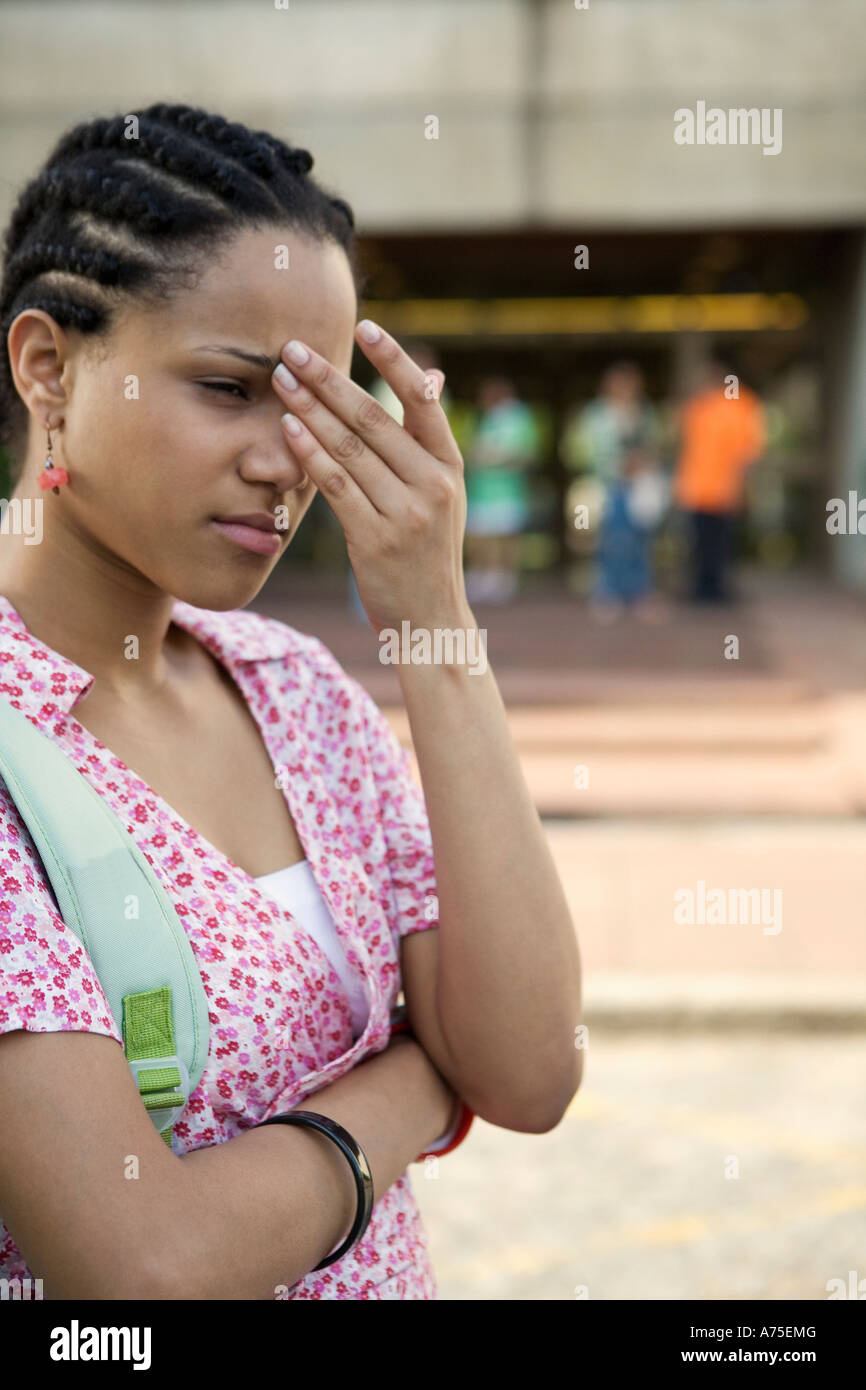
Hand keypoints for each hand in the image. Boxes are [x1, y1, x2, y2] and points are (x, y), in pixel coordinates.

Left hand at [271, 322, 468, 635]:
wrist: (430, 620)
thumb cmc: (428, 552)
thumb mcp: (443, 494)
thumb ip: (428, 438)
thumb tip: (433, 376)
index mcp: (449, 466)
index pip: (422, 399)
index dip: (393, 359)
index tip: (364, 325)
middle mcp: (432, 485)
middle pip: (374, 418)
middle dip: (329, 379)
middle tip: (293, 348)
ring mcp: (405, 513)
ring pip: (349, 448)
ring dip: (309, 409)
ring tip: (281, 380)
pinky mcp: (374, 539)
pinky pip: (336, 486)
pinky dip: (310, 454)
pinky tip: (288, 428)